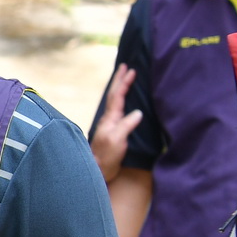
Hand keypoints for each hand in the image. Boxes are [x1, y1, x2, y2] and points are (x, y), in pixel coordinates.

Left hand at [89, 65, 143, 184]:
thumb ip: (126, 126)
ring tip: (124, 77)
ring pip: (114, 101)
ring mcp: (110, 124)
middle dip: (119, 79)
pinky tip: (124, 100)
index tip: (131, 70)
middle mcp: (109, 119)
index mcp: (110, 118)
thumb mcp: (117, 140)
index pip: (117, 96)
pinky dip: (121, 100)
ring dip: (119, 87)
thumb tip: (138, 112)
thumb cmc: (106, 157)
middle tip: (124, 66)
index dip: (124, 82)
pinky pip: (118, 109)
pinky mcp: (113, 130)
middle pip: (113, 94)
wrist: (98, 170)